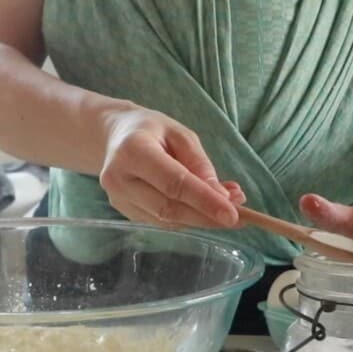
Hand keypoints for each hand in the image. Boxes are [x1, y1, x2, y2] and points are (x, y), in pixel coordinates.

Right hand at [100, 108, 243, 228]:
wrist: (114, 136)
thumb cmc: (151, 130)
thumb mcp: (180, 134)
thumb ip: (200, 164)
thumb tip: (222, 197)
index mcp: (132, 151)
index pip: (173, 183)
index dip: (204, 201)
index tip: (233, 215)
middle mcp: (118, 179)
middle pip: (169, 208)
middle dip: (206, 216)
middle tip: (238, 218)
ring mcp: (117, 199)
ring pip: (166, 220)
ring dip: (200, 219)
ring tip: (227, 208)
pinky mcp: (123, 211)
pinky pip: (160, 221)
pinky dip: (186, 219)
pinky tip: (203, 209)